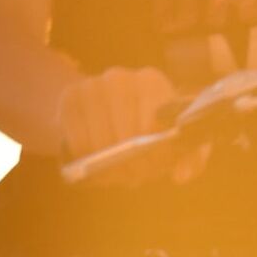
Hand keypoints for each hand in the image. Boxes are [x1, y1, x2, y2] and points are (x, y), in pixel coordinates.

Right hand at [59, 67, 209, 186]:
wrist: (87, 113)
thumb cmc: (132, 129)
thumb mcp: (165, 141)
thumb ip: (187, 158)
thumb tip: (183, 176)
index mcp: (151, 82)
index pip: (153, 122)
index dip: (154, 153)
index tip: (152, 169)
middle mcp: (121, 79)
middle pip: (126, 134)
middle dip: (131, 164)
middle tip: (132, 177)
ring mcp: (93, 87)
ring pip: (101, 141)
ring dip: (106, 166)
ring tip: (113, 173)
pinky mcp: (69, 99)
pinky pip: (78, 140)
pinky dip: (85, 158)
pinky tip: (90, 161)